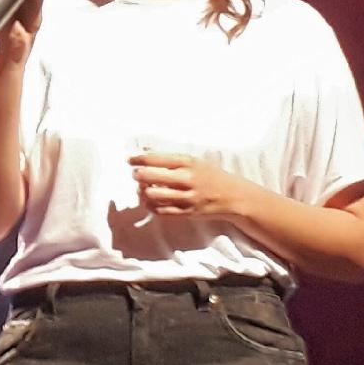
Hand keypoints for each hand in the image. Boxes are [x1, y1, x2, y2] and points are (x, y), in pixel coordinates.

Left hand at [130, 153, 250, 218]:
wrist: (233, 196)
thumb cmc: (211, 175)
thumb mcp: (195, 160)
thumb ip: (172, 158)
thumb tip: (145, 152)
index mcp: (188, 162)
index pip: (156, 158)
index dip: (138, 159)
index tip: (130, 160)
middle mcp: (187, 179)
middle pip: (151, 176)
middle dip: (138, 175)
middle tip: (136, 174)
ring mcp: (187, 197)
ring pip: (153, 195)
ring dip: (143, 192)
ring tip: (143, 188)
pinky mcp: (187, 212)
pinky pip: (161, 211)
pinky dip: (151, 206)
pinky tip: (150, 201)